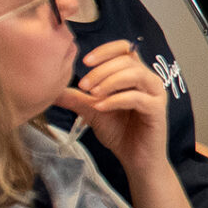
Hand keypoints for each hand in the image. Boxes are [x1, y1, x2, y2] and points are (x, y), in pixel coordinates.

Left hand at [57, 40, 169, 173]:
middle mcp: (148, 80)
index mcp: (135, 75)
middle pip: (127, 59)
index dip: (105, 51)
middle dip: (101, 70)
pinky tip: (100, 107)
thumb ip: (76, 98)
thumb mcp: (92, 111)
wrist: (135, 159)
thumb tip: (50, 89)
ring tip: (92, 94)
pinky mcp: (157, 110)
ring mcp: (155, 94)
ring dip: (109, 81)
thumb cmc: (120, 132)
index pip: (124, 49)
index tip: (85, 62)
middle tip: (83, 85)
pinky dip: (115, 100)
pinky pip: (136, 98)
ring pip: (134, 74)